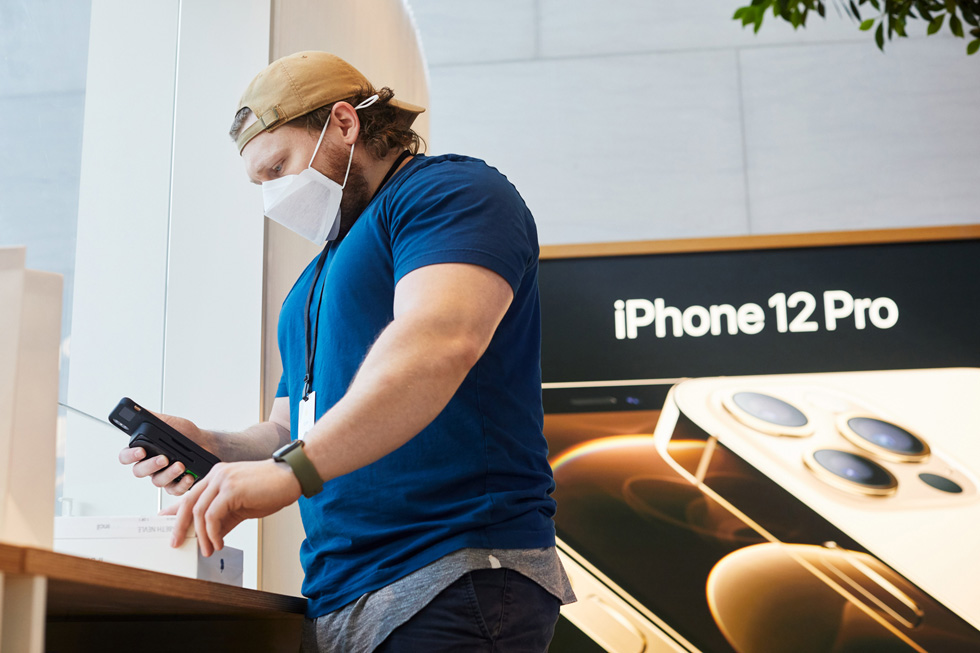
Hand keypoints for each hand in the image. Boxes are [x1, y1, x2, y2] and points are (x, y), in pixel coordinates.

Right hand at [117, 413, 208, 495]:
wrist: (206, 443)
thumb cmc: (185, 433)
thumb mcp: (169, 422)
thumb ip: (152, 418)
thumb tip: (136, 410)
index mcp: (144, 450)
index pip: (126, 456)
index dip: (130, 455)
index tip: (141, 451)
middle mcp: (150, 465)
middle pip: (139, 471)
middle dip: (151, 465)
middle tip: (164, 458)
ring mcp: (162, 476)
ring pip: (157, 482)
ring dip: (169, 474)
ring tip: (181, 465)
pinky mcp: (176, 485)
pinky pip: (174, 490)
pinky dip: (182, 484)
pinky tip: (189, 476)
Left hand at [161, 459, 301, 555]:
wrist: (292, 477)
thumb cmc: (271, 489)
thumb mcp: (242, 505)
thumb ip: (224, 517)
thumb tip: (210, 535)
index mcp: (217, 476)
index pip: (191, 496)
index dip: (176, 513)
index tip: (168, 528)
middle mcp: (216, 474)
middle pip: (188, 503)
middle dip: (179, 526)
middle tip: (177, 543)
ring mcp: (223, 479)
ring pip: (199, 511)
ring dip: (202, 535)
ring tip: (208, 549)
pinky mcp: (231, 488)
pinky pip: (213, 515)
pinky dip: (213, 532)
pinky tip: (219, 542)